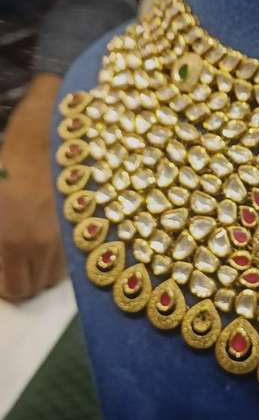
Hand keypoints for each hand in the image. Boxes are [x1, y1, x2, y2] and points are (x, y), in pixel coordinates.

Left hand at [0, 75, 64, 301]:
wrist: (47, 130)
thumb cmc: (9, 163)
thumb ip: (0, 242)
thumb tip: (3, 261)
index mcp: (14, 241)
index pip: (16, 289)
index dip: (7, 283)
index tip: (4, 269)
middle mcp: (45, 246)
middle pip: (38, 285)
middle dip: (26, 276)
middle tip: (17, 255)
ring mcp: (70, 236)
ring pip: (60, 272)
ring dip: (47, 264)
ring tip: (37, 241)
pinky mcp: (90, 224)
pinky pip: (77, 252)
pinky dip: (66, 250)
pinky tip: (56, 230)